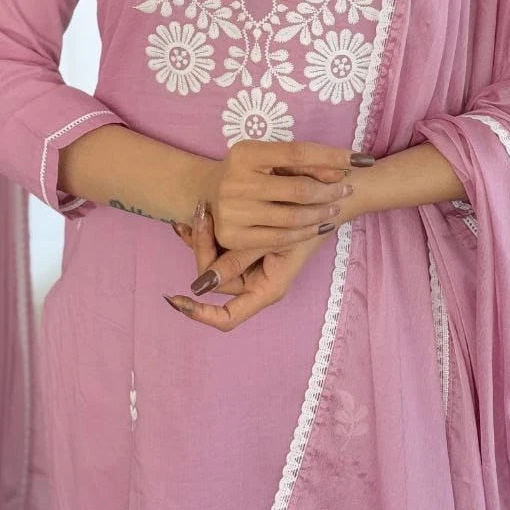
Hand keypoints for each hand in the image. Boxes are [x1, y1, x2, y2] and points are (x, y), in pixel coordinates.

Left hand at [165, 200, 327, 331]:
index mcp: (267, 289)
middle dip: (200, 250)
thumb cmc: (312, 218)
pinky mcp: (250, 243)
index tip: (176, 300)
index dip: (201, 314)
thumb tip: (201, 284)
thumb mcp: (274, 238)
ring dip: (202, 238)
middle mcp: (257, 280)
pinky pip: (224, 244)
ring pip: (217, 260)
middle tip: (193, 221)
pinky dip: (212, 230)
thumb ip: (239, 259)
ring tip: (195, 212)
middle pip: (216, 280)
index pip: (228, 316)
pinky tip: (202, 211)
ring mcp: (253, 262)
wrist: (333, 193)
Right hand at [196, 140, 366, 251]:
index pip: (298, 153)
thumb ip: (303, 163)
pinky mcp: (233, 237)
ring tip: (334, 208)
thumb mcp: (269, 157)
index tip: (363, 159)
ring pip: (294, 217)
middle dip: (331, 190)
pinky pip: (281, 238)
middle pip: (300, 189)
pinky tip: (318, 225)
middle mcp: (235, 182)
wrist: (208, 194)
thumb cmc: (248, 172)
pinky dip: (306, 232)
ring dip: (323, 213)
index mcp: (245, 153)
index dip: (333, 156)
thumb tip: (341, 173)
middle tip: (347, 189)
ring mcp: (232, 212)